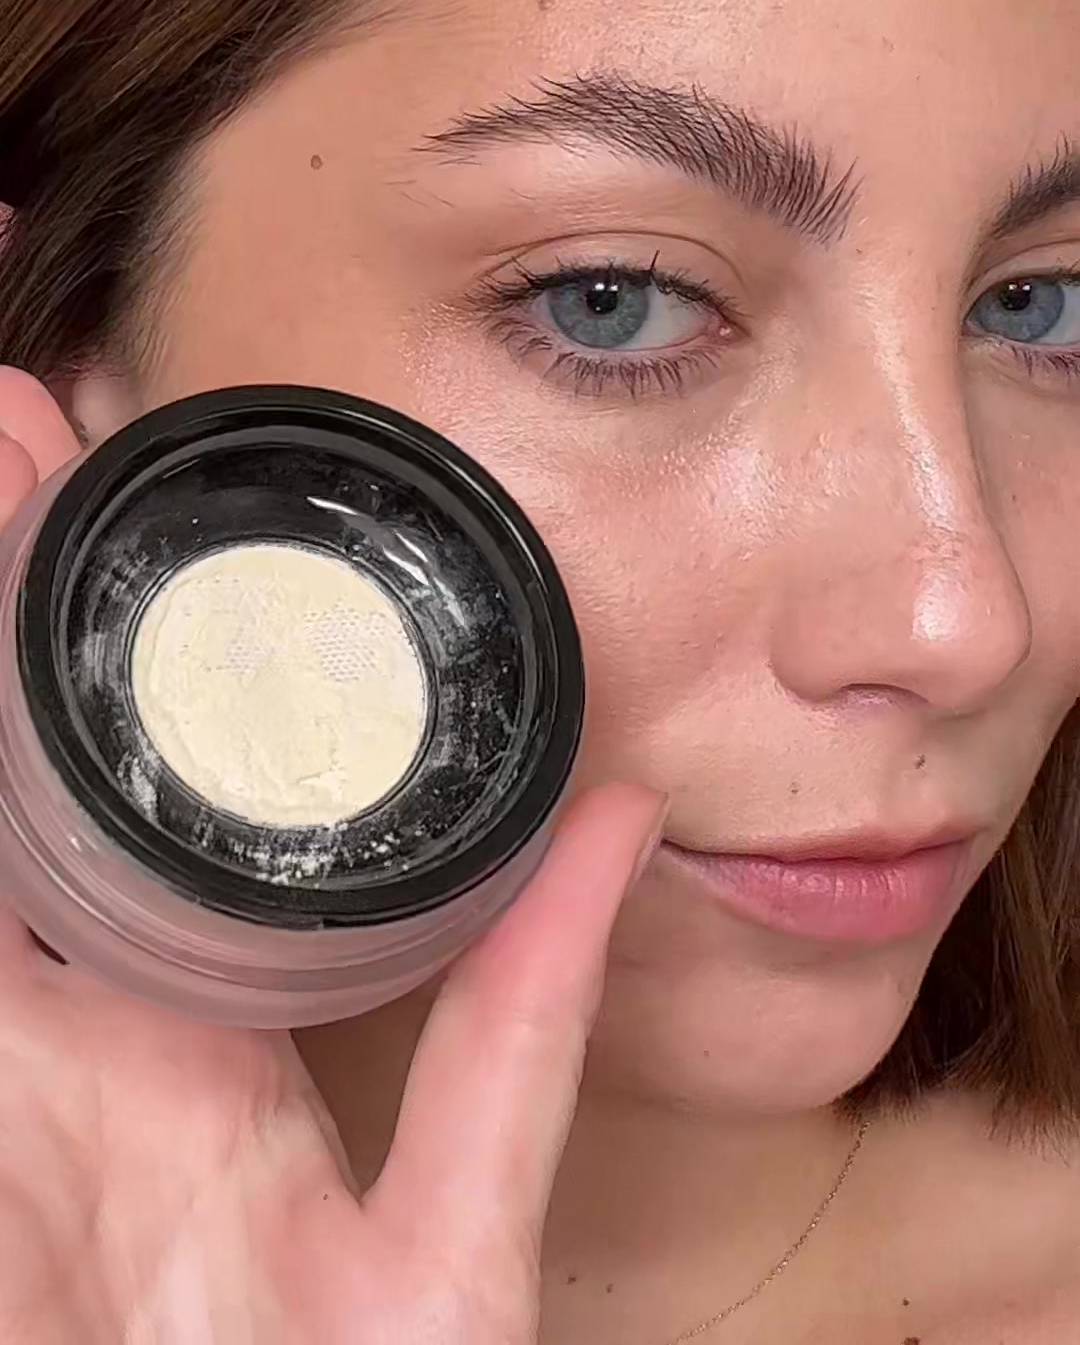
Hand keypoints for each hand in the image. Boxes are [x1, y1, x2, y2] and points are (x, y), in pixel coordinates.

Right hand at [0, 368, 664, 1343]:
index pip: (144, 799)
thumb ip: (516, 1028)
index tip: (132, 491)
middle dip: (11, 593)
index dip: (129, 655)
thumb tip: (619, 822)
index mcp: (188, 1044)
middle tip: (10, 411)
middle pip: (24, 770)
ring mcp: (14, 1072)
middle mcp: (71, 1034)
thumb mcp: (445, 1236)